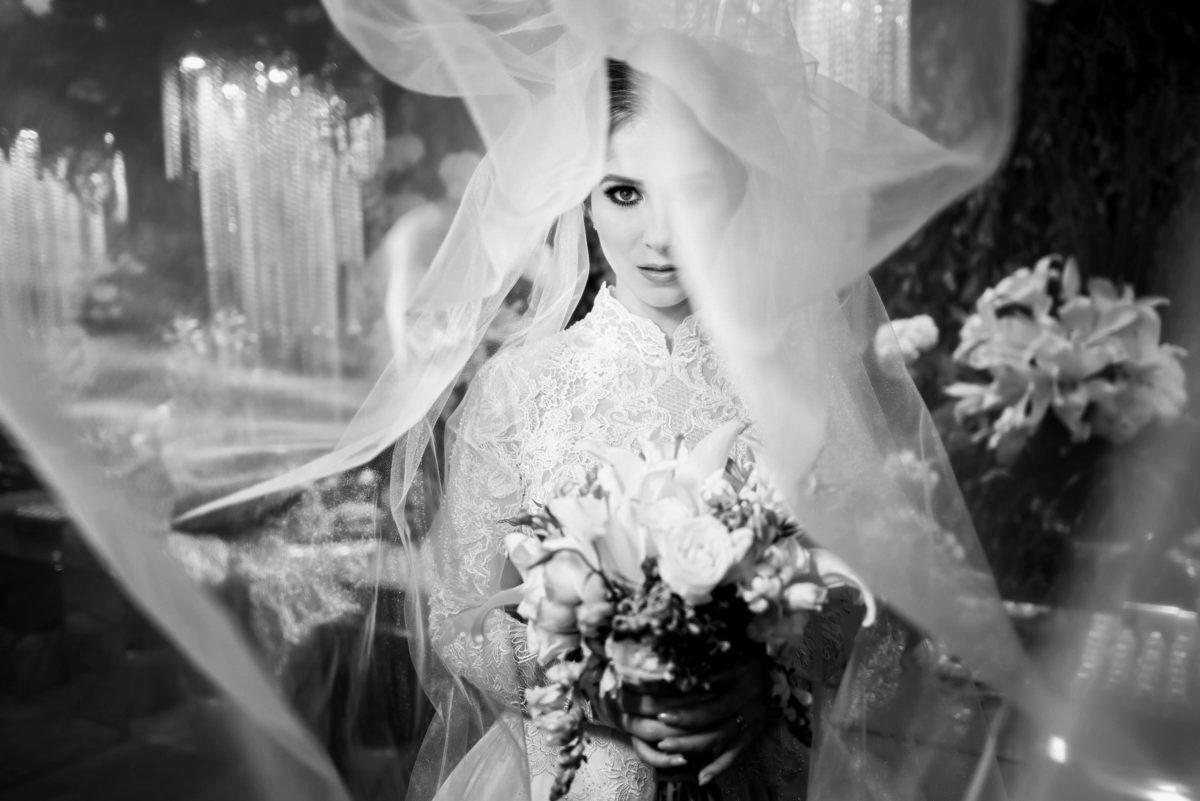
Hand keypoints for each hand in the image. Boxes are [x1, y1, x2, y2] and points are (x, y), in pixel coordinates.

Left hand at [616, 666, 767, 785]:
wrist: (779, 665)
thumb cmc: (751, 653)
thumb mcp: (736, 653)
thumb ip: (712, 665)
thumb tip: (681, 675)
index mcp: (746, 683)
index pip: (712, 704)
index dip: (687, 712)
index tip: (662, 714)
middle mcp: (751, 703)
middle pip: (713, 723)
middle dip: (684, 731)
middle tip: (659, 736)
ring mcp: (754, 719)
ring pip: (720, 737)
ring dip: (693, 745)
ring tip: (666, 748)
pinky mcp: (755, 731)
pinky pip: (736, 753)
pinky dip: (719, 766)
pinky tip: (701, 778)